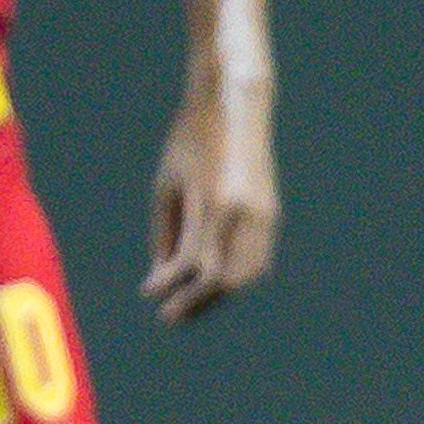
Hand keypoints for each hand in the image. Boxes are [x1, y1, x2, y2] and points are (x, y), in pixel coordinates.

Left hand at [144, 76, 279, 321]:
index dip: (174, 287)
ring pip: (246, 274)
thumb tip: (161, 278)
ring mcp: (265, 213)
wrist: (235, 107)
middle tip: (170, 316)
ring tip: (189, 303)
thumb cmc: (190, 142)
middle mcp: (245, 213)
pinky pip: (258, 257)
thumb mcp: (167, 185)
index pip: (196, 265)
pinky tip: (212, 282)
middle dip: (197, 302)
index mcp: (215, 204)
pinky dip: (236, 276)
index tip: (151, 297)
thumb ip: (166, 233)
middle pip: (225, 278)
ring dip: (217, 294)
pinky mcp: (272, 211)